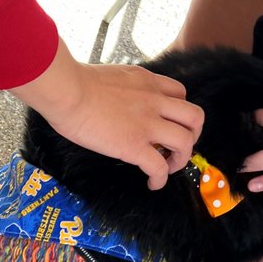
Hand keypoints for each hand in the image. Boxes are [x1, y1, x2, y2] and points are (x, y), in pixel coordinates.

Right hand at [10, 40, 203, 189]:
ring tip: (167, 168)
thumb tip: (116, 102)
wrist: (67, 92)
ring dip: (181, 159)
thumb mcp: (111, 77)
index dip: (179, 112)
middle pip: (195, 117)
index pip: (180, 93)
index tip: (168, 124)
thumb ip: (123, 89)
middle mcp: (154, 101)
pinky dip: (160, 179)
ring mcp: (147, 124)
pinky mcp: (134, 145)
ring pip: (185, 142)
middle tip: (177, 147)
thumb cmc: (75, 84)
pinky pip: (159, 167)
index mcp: (147, 82)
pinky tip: (152, 184)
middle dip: (193, 135)